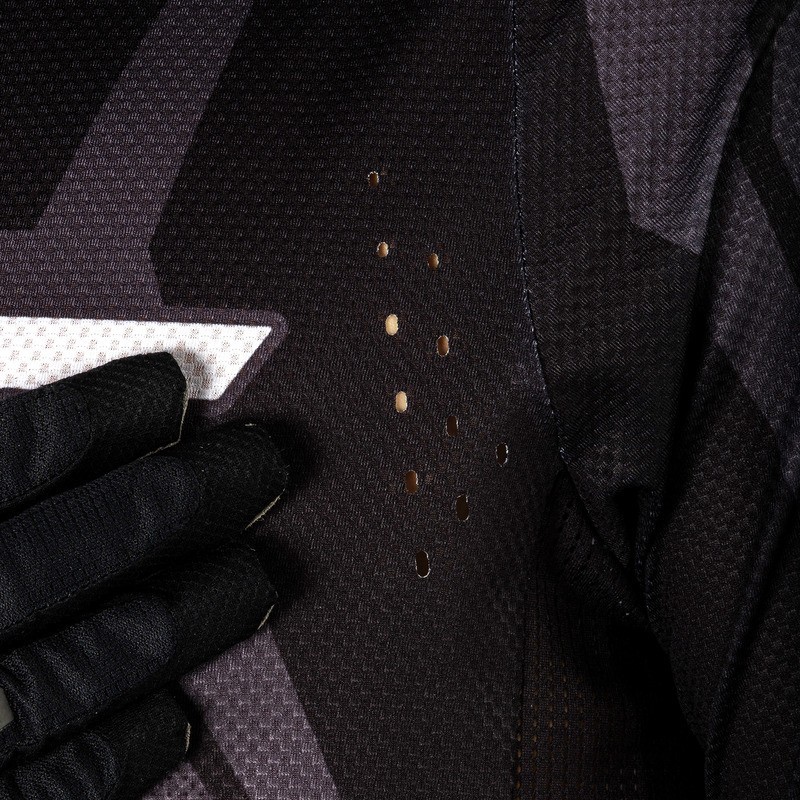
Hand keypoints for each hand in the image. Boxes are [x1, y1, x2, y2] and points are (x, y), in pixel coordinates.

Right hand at [0, 353, 285, 798]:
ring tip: (261, 577)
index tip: (174, 388)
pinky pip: (78, 775)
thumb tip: (31, 433)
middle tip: (266, 463)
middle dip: (207, 488)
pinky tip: (178, 716)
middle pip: (114, 527)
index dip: (116, 408)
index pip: (35, 446)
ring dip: (210, 602)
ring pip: (123, 642)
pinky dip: (136, 739)